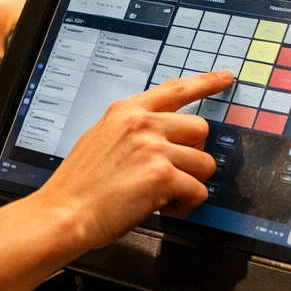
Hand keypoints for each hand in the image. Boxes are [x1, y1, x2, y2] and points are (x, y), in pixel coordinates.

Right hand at [35, 71, 231, 251]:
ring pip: (205, 163)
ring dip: (190, 183)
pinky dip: (186, 206)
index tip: (224, 78)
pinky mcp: (163, 176)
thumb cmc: (78, 185)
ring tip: (165, 195)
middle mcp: (142, 124)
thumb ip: (130, 131)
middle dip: (194, 154)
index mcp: (126, 111)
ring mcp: (154, 148)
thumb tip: (160, 136)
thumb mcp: (99, 139)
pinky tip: (164, 209)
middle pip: (200, 129)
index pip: (175, 89)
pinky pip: (198, 191)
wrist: (65, 212)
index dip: (205, 82)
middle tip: (174, 172)